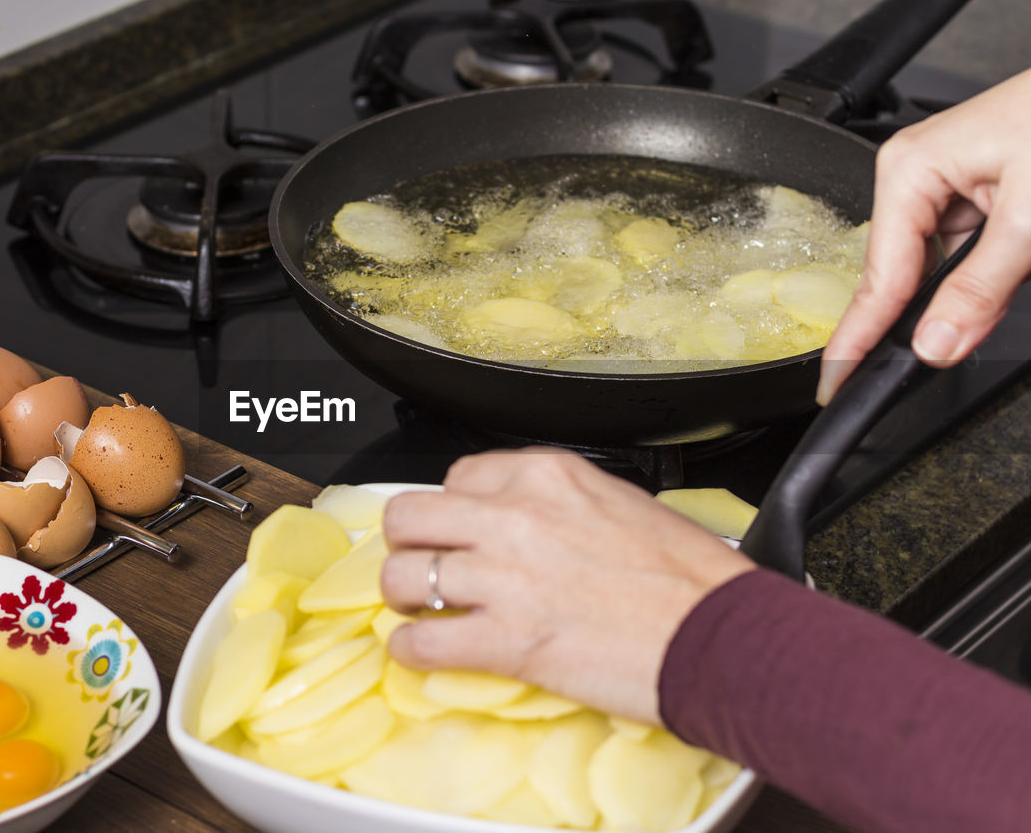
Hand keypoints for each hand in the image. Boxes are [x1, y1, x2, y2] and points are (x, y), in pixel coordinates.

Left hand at [378, 447, 753, 724]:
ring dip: (403, 597)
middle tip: (425, 565)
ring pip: (400, 574)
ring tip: (419, 609)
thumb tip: (524, 523)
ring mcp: (504, 576)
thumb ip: (561, 506)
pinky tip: (424, 650)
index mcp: (548, 476)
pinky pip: (419, 640)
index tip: (461, 533)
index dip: (454, 511)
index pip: (459, 476)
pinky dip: (412, 649)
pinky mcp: (505, 639)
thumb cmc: (692, 581)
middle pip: (410, 515)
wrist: (726, 638)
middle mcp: (515, 515)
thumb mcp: (622, 506)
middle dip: (410, 543)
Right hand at [817, 68, 1030, 405]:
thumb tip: (936, 342)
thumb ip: (982, 288)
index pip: (879, 275)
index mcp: (909, 170)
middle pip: (900, 273)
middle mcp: (916, 175)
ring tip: (1001, 276)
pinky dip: (982, 273)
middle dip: (920, 315)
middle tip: (919, 360)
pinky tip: (1003, 273)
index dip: (859, 336)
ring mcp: (945, 183)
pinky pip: (961, 251)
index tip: (836, 380)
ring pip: (934, 267)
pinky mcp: (975, 192)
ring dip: (965, 291)